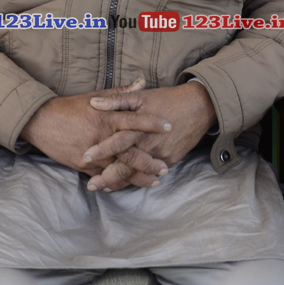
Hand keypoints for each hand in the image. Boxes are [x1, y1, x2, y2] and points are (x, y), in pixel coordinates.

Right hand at [19, 78, 171, 190]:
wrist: (42, 122)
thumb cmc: (70, 108)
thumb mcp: (95, 96)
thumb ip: (121, 93)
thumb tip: (142, 82)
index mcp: (106, 116)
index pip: (134, 120)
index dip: (153, 123)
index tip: (169, 126)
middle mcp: (102, 136)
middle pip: (131, 151)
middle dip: (150, 161)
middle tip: (165, 167)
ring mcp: (93, 153)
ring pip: (120, 168)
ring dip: (139, 176)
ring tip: (154, 181)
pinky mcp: (84, 165)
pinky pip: (104, 176)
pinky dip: (118, 182)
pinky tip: (130, 186)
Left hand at [85, 81, 216, 190]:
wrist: (198, 107)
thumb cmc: (166, 99)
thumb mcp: (141, 97)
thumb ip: (116, 100)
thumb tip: (94, 103)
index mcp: (140, 127)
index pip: (117, 142)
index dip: (101, 150)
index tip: (85, 157)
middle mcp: (149, 144)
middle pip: (126, 165)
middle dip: (108, 177)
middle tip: (92, 185)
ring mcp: (161, 155)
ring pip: (138, 174)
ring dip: (121, 183)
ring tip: (105, 188)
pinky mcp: (170, 160)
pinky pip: (151, 174)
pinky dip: (138, 180)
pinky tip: (126, 183)